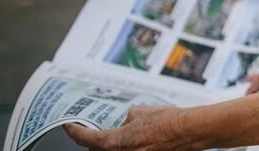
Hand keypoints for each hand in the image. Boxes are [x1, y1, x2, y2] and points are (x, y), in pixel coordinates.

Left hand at [64, 106, 181, 150]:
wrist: (189, 131)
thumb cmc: (169, 121)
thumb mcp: (142, 112)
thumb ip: (127, 118)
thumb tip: (125, 121)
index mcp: (115, 142)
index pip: (86, 139)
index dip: (74, 131)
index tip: (69, 126)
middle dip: (93, 142)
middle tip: (92, 132)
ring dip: (111, 146)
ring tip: (115, 136)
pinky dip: (126, 148)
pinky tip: (134, 141)